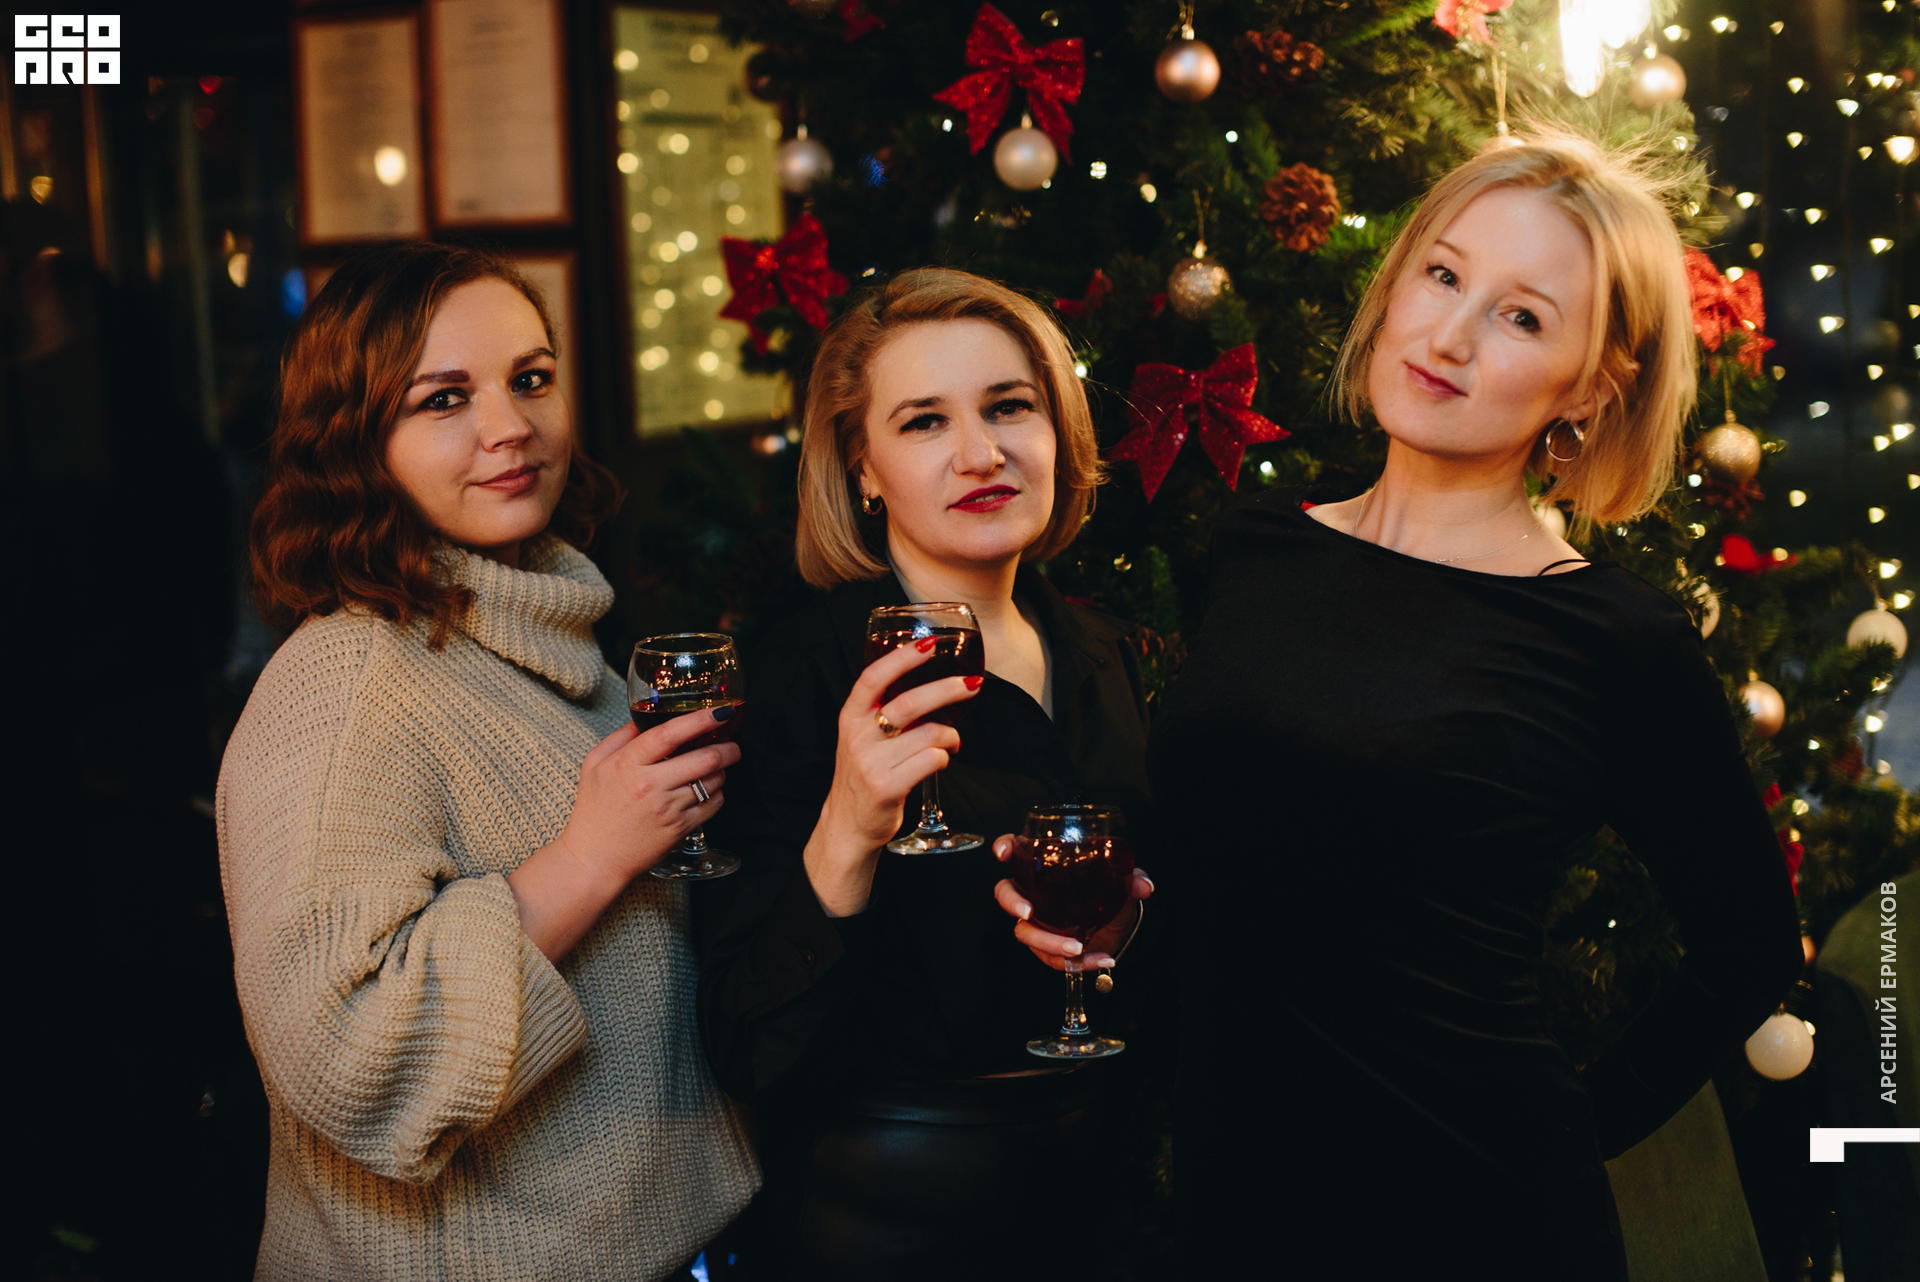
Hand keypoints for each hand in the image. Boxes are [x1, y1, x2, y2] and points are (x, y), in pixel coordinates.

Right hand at [559, 707, 740, 886]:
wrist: (594, 859)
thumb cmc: (594, 812)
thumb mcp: (594, 766)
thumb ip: (619, 738)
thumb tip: (643, 719)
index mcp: (627, 765)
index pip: (668, 734)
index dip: (700, 719)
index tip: (719, 711)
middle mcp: (649, 785)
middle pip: (704, 758)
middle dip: (727, 748)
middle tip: (732, 745)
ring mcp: (667, 809)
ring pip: (712, 781)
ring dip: (721, 771)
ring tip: (714, 769)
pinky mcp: (680, 829)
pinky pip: (713, 805)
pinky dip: (717, 794)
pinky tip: (707, 791)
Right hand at [804, 639, 982, 915]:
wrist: (848, 824)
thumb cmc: (864, 774)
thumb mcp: (863, 737)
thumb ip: (886, 713)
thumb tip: (935, 688)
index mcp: (850, 717)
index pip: (873, 678)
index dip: (901, 658)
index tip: (929, 643)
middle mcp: (857, 737)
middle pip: (909, 703)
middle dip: (946, 690)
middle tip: (972, 684)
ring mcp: (871, 763)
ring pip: (929, 734)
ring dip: (950, 735)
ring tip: (954, 740)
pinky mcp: (887, 787)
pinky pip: (931, 761)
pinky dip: (945, 757)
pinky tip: (942, 760)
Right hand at [991, 833, 1153, 973]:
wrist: (1119, 932)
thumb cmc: (1111, 899)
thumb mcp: (1125, 886)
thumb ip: (1134, 881)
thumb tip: (1141, 885)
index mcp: (1047, 869)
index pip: (1017, 850)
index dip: (1004, 847)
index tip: (1003, 852)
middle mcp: (1035, 894)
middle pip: (1005, 893)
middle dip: (1011, 903)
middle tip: (1029, 913)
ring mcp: (1038, 922)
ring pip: (1025, 933)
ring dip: (1049, 943)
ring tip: (1078, 948)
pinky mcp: (1047, 948)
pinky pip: (1051, 959)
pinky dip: (1078, 963)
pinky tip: (1100, 959)